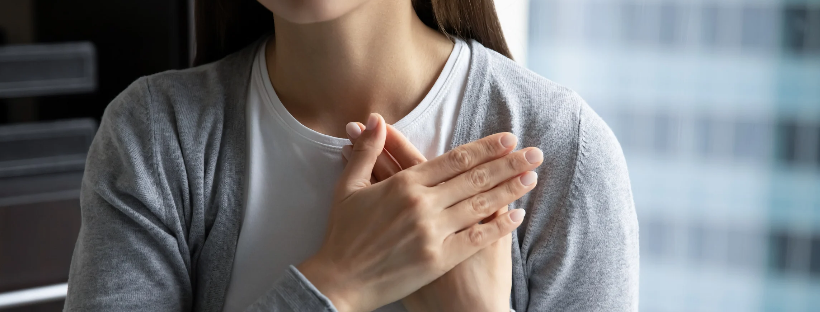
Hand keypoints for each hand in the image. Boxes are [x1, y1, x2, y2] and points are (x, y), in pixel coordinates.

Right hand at [298, 113, 540, 311]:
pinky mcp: (439, 259)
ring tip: (532, 177)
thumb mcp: (348, 187)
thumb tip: (374, 119)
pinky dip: (499, 226)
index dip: (484, 148)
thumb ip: (366, 152)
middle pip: (474, 179)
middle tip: (533, 153)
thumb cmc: (343, 235)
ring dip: (510, 189)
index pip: (453, 160)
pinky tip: (517, 215)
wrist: (339, 281)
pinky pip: (476, 238)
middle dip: (508, 164)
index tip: (507, 139)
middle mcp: (422, 205)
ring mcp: (432, 232)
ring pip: (480, 205)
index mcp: (403, 184)